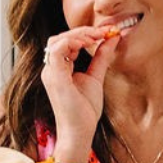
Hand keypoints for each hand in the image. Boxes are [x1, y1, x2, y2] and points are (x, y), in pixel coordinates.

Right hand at [40, 28, 120, 156]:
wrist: (79, 132)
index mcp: (59, 69)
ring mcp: (51, 73)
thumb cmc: (84, 111)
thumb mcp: (96, 77)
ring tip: (95, 37)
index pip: (66, 42)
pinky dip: (72, 42)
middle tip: (103, 32)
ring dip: (77, 35)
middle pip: (59, 38)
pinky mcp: (55, 78)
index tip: (106, 32)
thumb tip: (112, 38)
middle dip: (82, 31)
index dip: (85, 33)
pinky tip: (88, 44)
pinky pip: (56, 50)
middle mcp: (51, 70)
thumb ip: (102, 57)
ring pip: (56, 41)